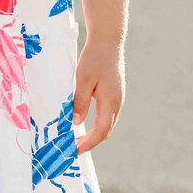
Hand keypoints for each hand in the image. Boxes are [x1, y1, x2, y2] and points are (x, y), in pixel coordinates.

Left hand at [72, 37, 123, 153]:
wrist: (108, 40)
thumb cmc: (94, 57)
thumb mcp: (83, 79)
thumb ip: (80, 101)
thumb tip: (76, 122)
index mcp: (111, 101)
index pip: (101, 131)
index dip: (88, 143)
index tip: (76, 151)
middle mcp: (117, 102)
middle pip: (106, 130)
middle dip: (91, 142)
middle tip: (74, 149)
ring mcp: (118, 98)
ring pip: (108, 123)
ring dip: (94, 134)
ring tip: (78, 140)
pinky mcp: (115, 93)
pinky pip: (107, 115)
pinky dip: (97, 124)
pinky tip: (85, 124)